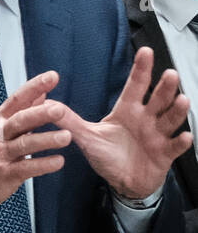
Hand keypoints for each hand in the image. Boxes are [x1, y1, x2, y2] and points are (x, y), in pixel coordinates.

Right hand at [0, 70, 70, 218]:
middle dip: (40, 114)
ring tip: (66, 136)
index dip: (34, 87)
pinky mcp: (5, 174)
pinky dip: (43, 164)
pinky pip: (26, 167)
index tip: (52, 76)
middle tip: (59, 109)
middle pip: (19, 120)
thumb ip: (23, 111)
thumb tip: (42, 93)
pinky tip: (58, 161)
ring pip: (24, 144)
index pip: (17, 99)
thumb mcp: (0, 129)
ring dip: (46, 140)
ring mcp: (1, 154)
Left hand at [54, 46, 192, 198]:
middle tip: (170, 74)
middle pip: (158, 99)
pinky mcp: (165, 154)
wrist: (123, 181)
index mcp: (127, 111)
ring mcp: (157, 136)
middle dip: (165, 87)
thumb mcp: (87, 137)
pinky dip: (181, 142)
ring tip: (182, 99)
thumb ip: (70, 120)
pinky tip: (185, 136)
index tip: (146, 51)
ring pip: (170, 119)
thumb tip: (48, 104)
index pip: (135, 86)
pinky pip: (174, 146)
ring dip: (176, 110)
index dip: (141, 69)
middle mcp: (146, 119)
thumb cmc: (108, 155)